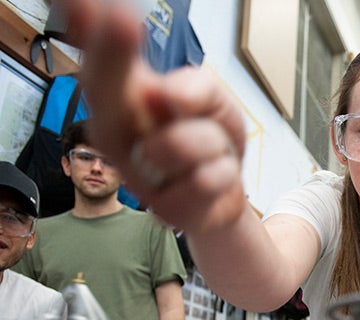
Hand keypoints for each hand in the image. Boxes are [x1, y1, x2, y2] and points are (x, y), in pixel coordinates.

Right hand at [61, 0, 247, 234]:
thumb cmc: (208, 136)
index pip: (100, 57)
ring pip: (179, 142)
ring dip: (212, 141)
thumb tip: (166, 96)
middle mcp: (118, 132)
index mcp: (126, 97)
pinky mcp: (164, 208)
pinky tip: (215, 176)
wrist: (224, 194)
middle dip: (113, 54)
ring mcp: (137, 172)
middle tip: (119, 20)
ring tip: (210, 147)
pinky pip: (207, 178)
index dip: (84, 26)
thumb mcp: (212, 99)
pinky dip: (223, 172)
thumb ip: (195, 88)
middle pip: (105, 91)